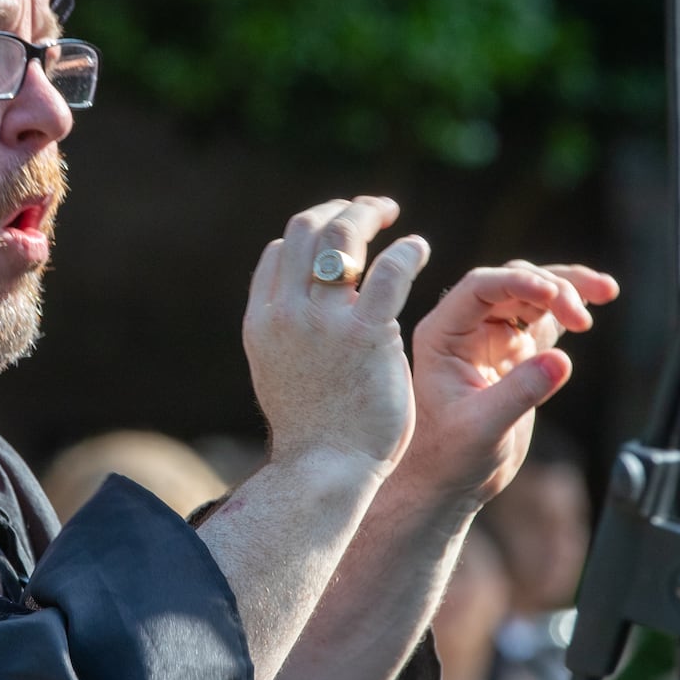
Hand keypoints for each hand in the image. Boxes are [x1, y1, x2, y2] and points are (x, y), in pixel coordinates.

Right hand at [242, 196, 429, 471]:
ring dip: (368, 213)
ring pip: (343, 236)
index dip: (311, 234)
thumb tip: (292, 308)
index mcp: (261, 321)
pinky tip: (418, 249)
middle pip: (306, 229)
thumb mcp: (276, 374)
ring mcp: (323, 321)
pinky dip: (406, 250)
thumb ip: (284, 335)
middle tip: (369, 209)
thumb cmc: (312, 432)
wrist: (324, 470)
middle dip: (339, 208)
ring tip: (390, 214)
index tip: (341, 237)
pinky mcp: (366, 333)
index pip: (280, 252)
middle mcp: (285, 313)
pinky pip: (390, 270)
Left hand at [392, 260, 619, 513]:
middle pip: (511, 283)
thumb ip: (519, 392)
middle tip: (584, 320)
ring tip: (606, 292)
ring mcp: (492, 337)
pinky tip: (600, 297)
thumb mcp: (482, 428)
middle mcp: (464, 328)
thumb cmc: (450, 456)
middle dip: (551, 290)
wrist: (450, 480)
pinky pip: (545, 317)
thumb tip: (562, 360)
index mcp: (442, 335)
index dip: (518, 283)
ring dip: (567, 288)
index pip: (478, 288)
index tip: (555, 297)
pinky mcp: (518, 352)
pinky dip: (570, 307)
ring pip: (531, 294)